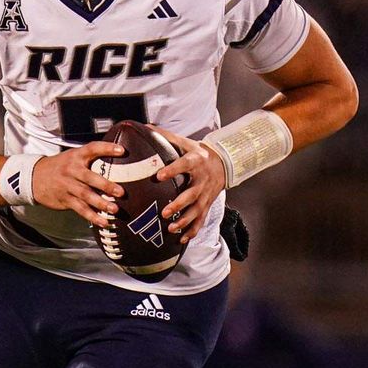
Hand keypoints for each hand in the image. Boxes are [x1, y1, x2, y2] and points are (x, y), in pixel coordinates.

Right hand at [32, 142, 125, 226]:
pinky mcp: (65, 199)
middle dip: (106, 185)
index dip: (107, 148)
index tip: (122, 150)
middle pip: (90, 178)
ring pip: (86, 195)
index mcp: (76, 156)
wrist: (34, 177)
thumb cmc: (61, 166)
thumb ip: (90, 157)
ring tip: (114, 210)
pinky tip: (104, 222)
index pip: (92, 148)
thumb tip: (118, 157)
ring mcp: (67, 186)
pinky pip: (80, 209)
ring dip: (101, 203)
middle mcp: (72, 170)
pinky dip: (92, 216)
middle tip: (121, 192)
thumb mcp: (72, 156)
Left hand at [152, 127, 227, 244]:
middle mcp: (202, 180)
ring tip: (171, 229)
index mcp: (196, 162)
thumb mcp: (185, 142)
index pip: (184, 165)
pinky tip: (182, 239)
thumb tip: (144, 127)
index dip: (172, 170)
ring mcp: (206, 195)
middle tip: (165, 212)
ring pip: (197, 211)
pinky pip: (201, 220)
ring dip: (184, 221)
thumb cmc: (198, 153)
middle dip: (178, 205)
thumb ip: (165, 137)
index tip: (159, 176)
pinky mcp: (207, 205)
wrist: (223, 163)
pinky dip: (193, 231)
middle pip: (191, 194)